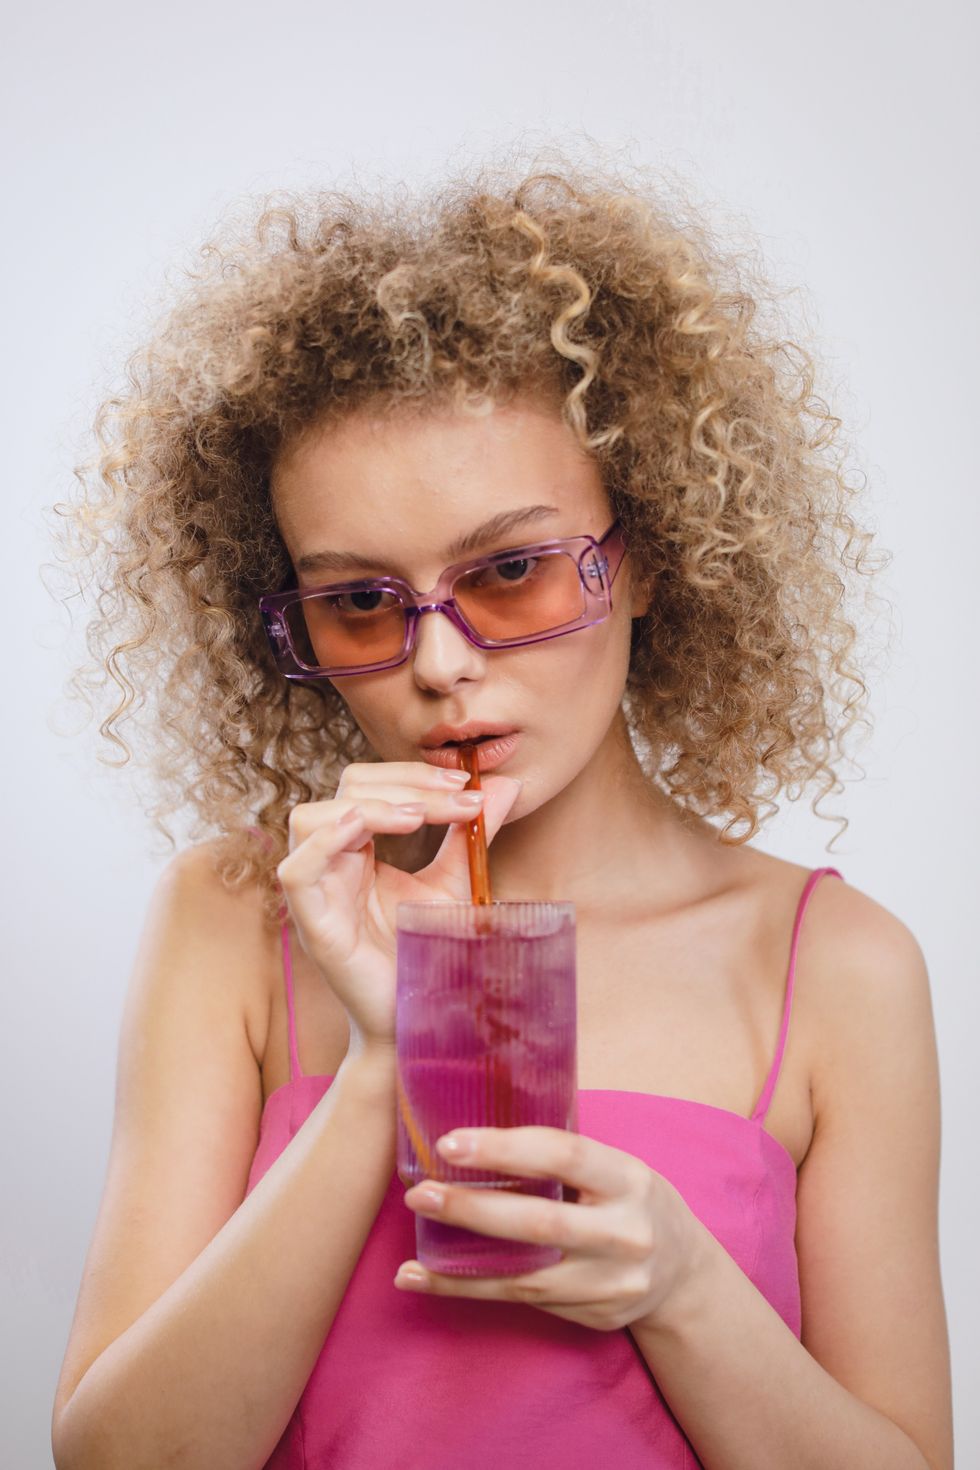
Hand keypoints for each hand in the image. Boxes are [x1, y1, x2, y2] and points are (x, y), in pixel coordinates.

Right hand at [275, 763, 522, 1053]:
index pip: (368, 785)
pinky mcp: (311, 925)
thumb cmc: (427, 952)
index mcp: (356, 848)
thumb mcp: (456, 882)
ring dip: (367, 806)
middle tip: (458, 795)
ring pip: (309, 818)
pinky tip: (365, 830)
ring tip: (417, 815)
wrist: (421, 1019)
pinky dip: (325, 842)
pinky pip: (296, 871)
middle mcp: (330, 863)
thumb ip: (472, 834)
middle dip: (402, 782)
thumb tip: (508, 784)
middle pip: (345, 790)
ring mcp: (316, 893)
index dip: (413, 774)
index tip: (467, 783)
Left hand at [397, 1126, 704, 1333]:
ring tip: (409, 1252)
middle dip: (473, 1210)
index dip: (505, 1149)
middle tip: (420, 1194)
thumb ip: (565, 1157)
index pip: (564, 1156)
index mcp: (629, 1179)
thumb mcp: (618, 1168)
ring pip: (526, 1276)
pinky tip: (420, 1281)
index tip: (451, 1143)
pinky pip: (522, 1302)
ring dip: (459, 1266)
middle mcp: (625, 1233)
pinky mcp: (593, 1315)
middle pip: (540, 1224)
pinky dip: (466, 1291)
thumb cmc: (632, 1202)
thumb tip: (481, 1123)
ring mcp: (611, 1282)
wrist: (685, 1276)